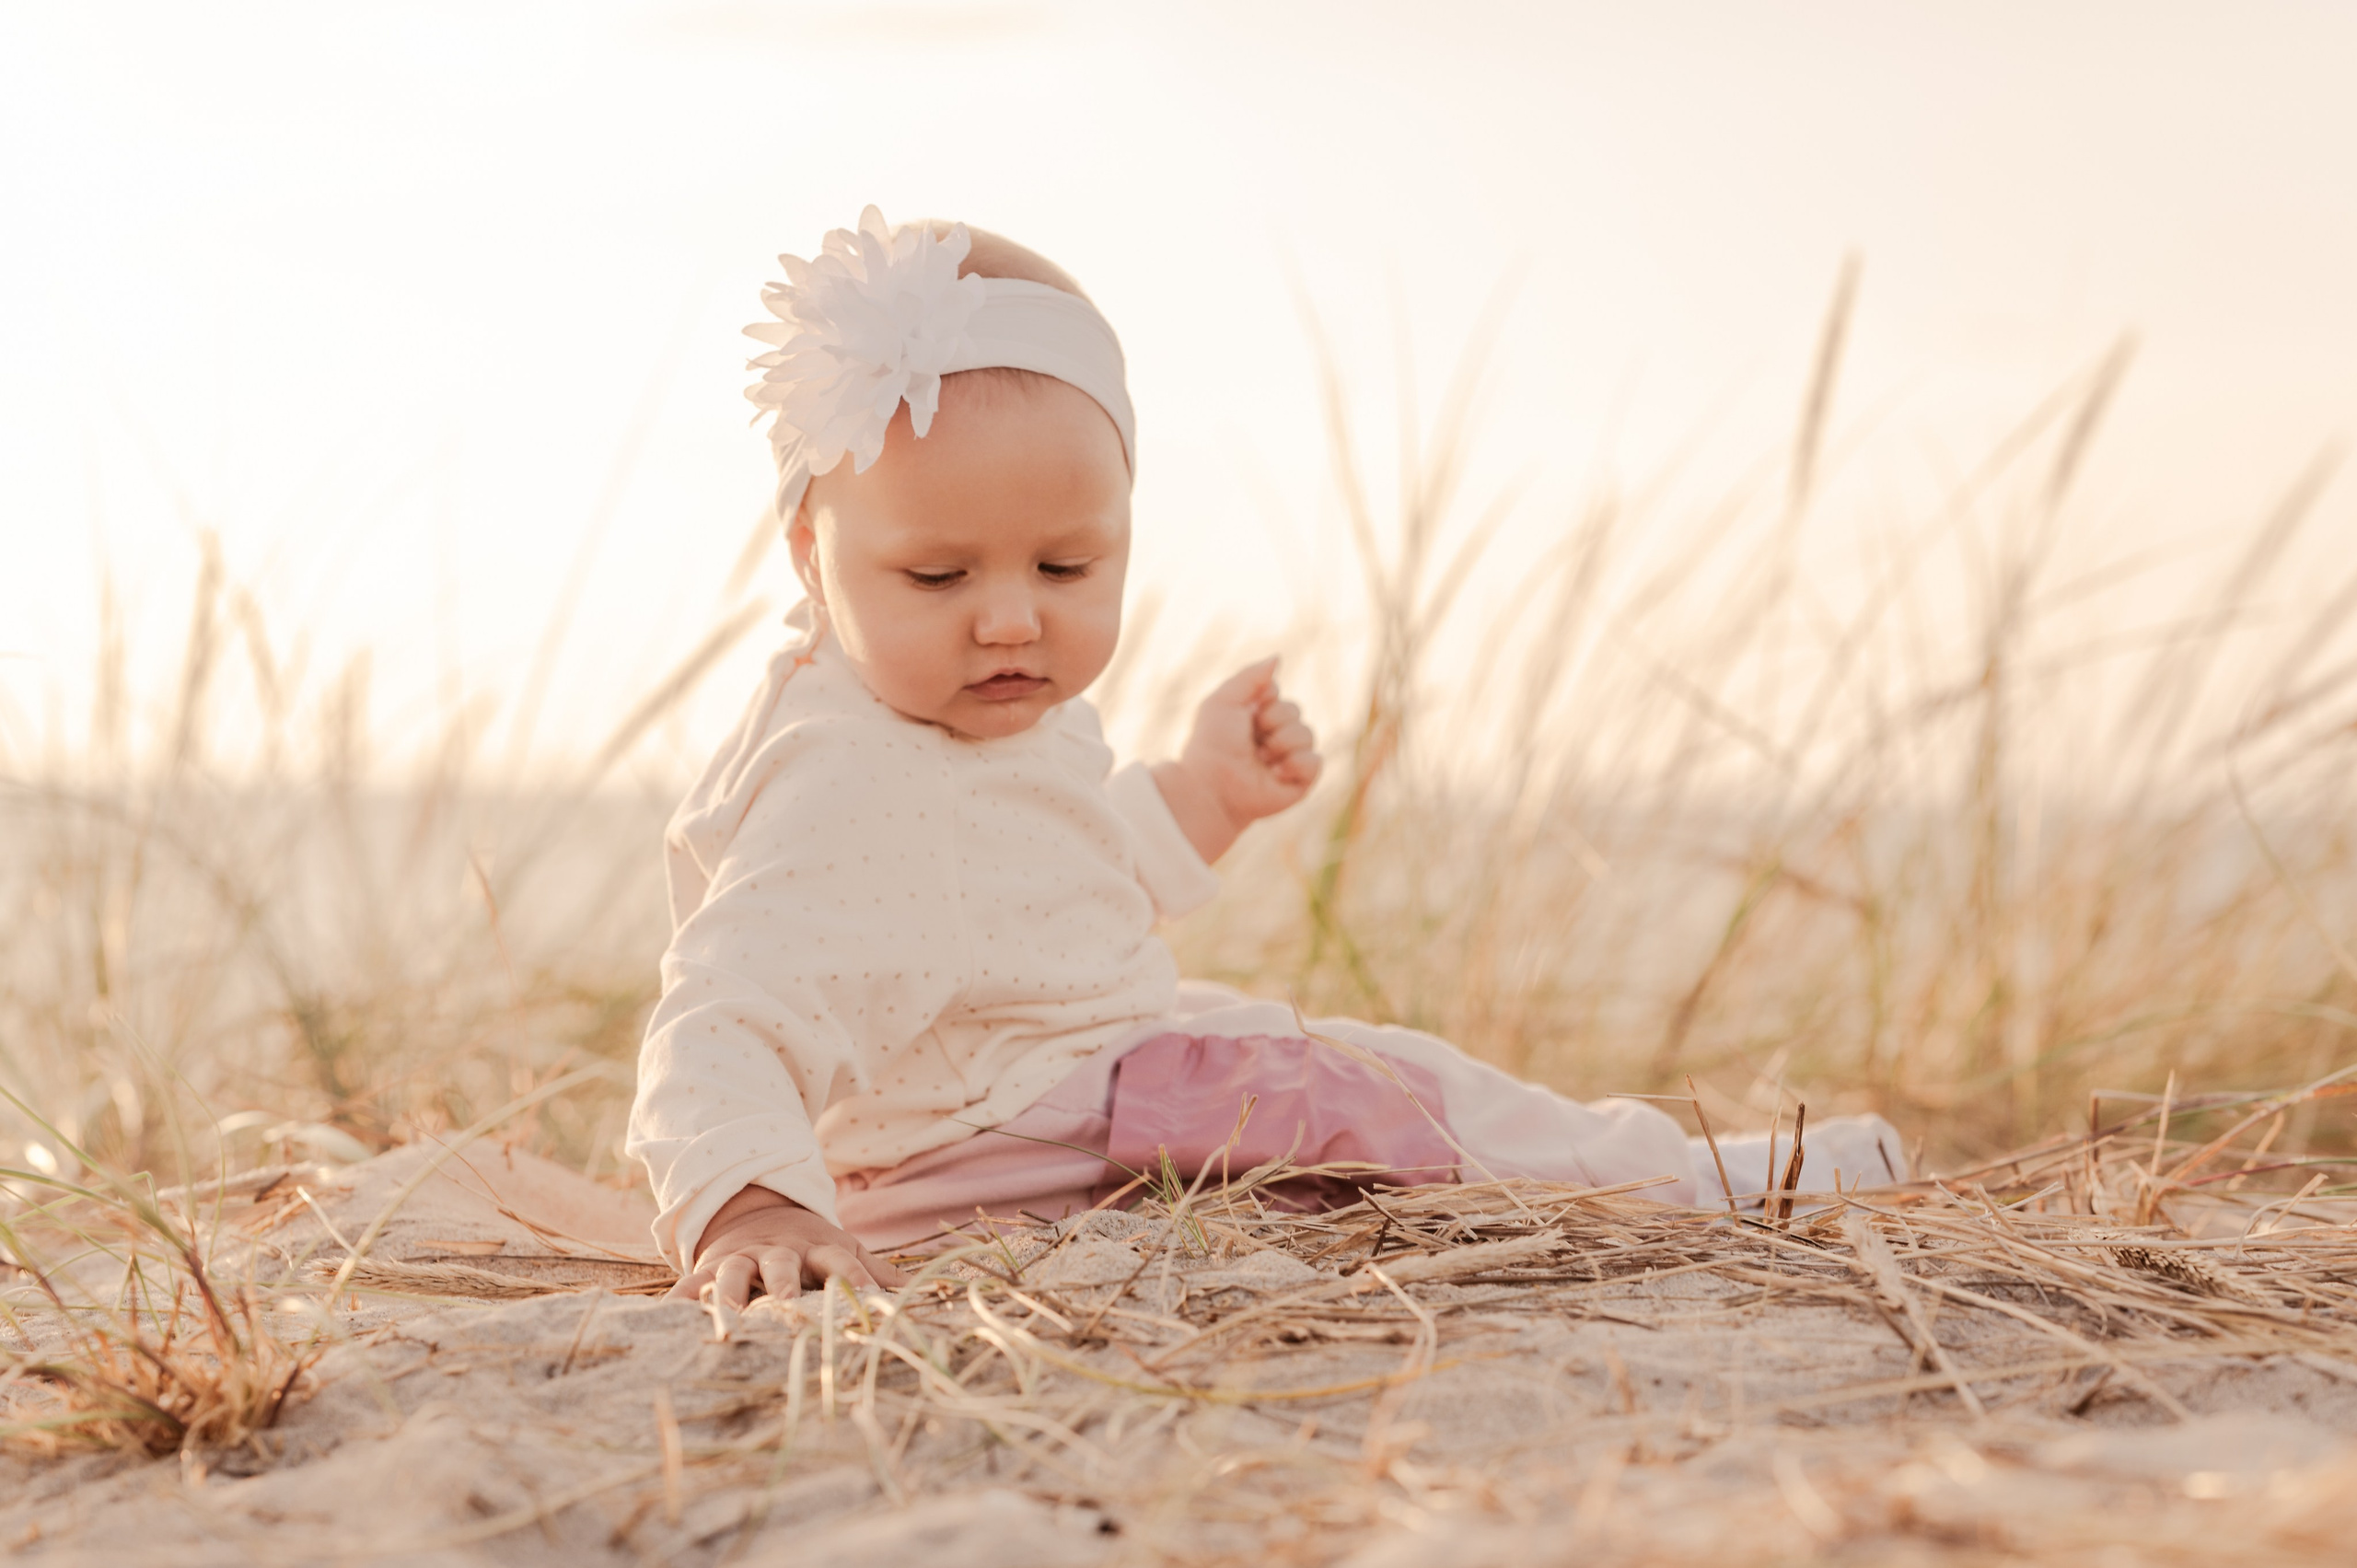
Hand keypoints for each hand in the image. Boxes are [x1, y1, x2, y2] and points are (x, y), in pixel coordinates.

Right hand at [666, 1184, 906, 1309]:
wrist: (755, 1211)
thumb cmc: (810, 1245)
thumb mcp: (845, 1249)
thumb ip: (878, 1272)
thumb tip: (927, 1295)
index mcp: (819, 1248)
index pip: (842, 1262)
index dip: (855, 1280)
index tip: (867, 1302)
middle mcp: (779, 1252)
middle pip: (782, 1267)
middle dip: (784, 1287)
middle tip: (787, 1309)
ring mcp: (742, 1258)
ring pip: (734, 1274)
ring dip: (730, 1295)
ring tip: (727, 1320)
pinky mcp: (709, 1266)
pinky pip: (691, 1284)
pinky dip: (679, 1301)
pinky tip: (664, 1319)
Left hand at [1152, 657, 1321, 863]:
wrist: (1213, 788)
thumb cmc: (1212, 746)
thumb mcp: (1223, 700)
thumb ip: (1250, 676)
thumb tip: (1278, 658)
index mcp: (1256, 717)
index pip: (1278, 694)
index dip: (1264, 701)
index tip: (1245, 714)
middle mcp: (1274, 736)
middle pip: (1295, 710)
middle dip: (1273, 721)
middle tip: (1251, 741)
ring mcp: (1289, 759)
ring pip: (1307, 733)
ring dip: (1281, 744)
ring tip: (1261, 760)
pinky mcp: (1300, 781)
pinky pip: (1315, 761)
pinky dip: (1295, 764)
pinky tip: (1275, 774)